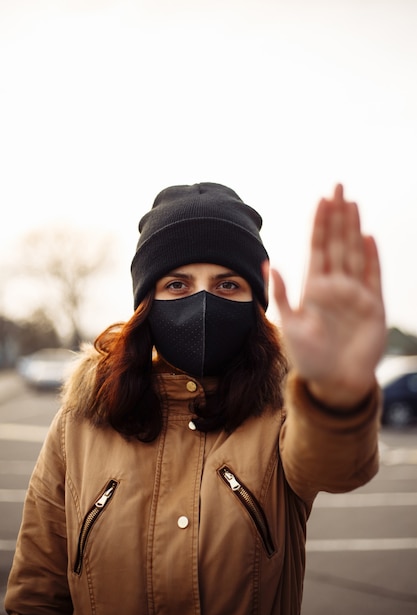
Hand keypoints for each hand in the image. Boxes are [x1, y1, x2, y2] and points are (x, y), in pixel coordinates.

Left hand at [269, 184, 385, 408]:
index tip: (321, 199)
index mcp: (313, 288)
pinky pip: (373, 276)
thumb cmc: (309, 358)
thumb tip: (268, 263)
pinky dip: (372, 257)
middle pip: (336, 243)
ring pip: (354, 253)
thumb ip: (281, 295)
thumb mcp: (289, 326)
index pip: (317, 248)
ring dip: (353, 228)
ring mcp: (355, 294)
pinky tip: (369, 237)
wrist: (334, 383)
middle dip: (338, 216)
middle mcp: (335, 286)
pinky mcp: (373, 307)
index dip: (319, 224)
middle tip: (338, 186)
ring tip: (353, 203)